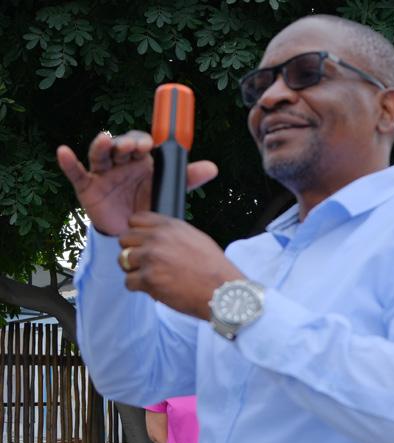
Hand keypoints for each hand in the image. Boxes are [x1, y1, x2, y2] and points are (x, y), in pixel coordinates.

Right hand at [57, 131, 217, 235]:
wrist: (132, 232)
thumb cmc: (148, 204)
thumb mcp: (166, 191)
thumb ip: (186, 179)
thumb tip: (212, 168)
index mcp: (139, 160)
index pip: (139, 142)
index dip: (142, 141)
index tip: (149, 145)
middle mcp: (120, 162)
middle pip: (119, 145)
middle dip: (125, 143)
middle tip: (133, 147)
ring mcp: (102, 173)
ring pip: (99, 154)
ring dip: (102, 146)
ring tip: (106, 142)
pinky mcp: (87, 187)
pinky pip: (76, 173)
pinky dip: (68, 162)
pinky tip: (64, 152)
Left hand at [118, 212, 243, 319]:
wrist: (221, 290)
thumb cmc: (214, 269)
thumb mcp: (195, 238)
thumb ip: (172, 234)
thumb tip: (155, 237)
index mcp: (169, 226)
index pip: (135, 220)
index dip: (136, 233)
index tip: (141, 244)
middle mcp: (157, 239)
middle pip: (124, 240)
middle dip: (132, 252)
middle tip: (144, 264)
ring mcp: (151, 259)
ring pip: (123, 260)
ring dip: (134, 270)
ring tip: (151, 277)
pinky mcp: (148, 279)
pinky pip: (128, 282)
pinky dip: (138, 287)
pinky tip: (153, 288)